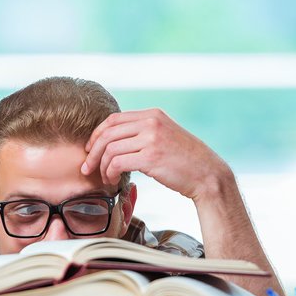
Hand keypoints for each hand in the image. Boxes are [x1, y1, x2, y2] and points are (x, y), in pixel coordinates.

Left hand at [82, 108, 231, 201]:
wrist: (208, 175)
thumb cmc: (185, 161)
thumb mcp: (165, 136)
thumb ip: (145, 132)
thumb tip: (117, 140)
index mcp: (153, 114)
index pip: (113, 119)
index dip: (96, 134)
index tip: (90, 149)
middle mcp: (151, 122)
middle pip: (107, 133)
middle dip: (92, 152)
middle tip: (87, 167)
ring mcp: (151, 138)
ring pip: (110, 149)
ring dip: (101, 166)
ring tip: (105, 179)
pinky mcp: (151, 157)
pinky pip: (118, 162)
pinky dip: (110, 173)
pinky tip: (113, 181)